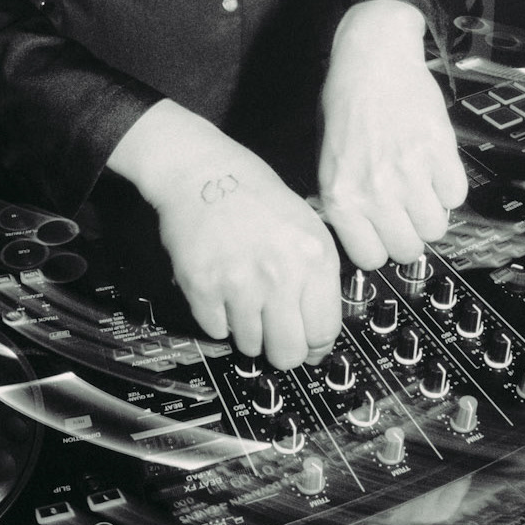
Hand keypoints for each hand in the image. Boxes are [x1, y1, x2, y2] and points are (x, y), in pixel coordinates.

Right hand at [109, 101, 341, 369]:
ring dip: (249, 332)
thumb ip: (317, 277)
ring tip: (244, 301)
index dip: (315, 347)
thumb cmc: (252, 193)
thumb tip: (319, 330)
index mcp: (313, 257)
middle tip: (275, 337)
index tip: (308, 348)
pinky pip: (217, 330)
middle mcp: (279, 275)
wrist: (200, 171)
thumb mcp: (308, 226)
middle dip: (283, 351)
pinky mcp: (202, 288)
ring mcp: (239, 284)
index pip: (324, 332)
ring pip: (250, 346)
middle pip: (288, 353)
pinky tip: (222, 291)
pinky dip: (219, 319)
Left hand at [319, 0, 467, 268]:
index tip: (383, 239)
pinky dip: (449, 189)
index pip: (369, 258)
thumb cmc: (346, 107)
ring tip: (421, 193)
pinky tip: (434, 171)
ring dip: (431, 216)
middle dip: (409, 237)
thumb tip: (367, 237)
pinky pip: (455, 196)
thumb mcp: (328, 162)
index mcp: (341, 196)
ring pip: (435, 228)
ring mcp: (409, 173)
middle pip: (407, 249)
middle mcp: (375, 190)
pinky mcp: (439, 153)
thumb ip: (347, 203)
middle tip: (406, 217)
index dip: (380, 250)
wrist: (372, 60)